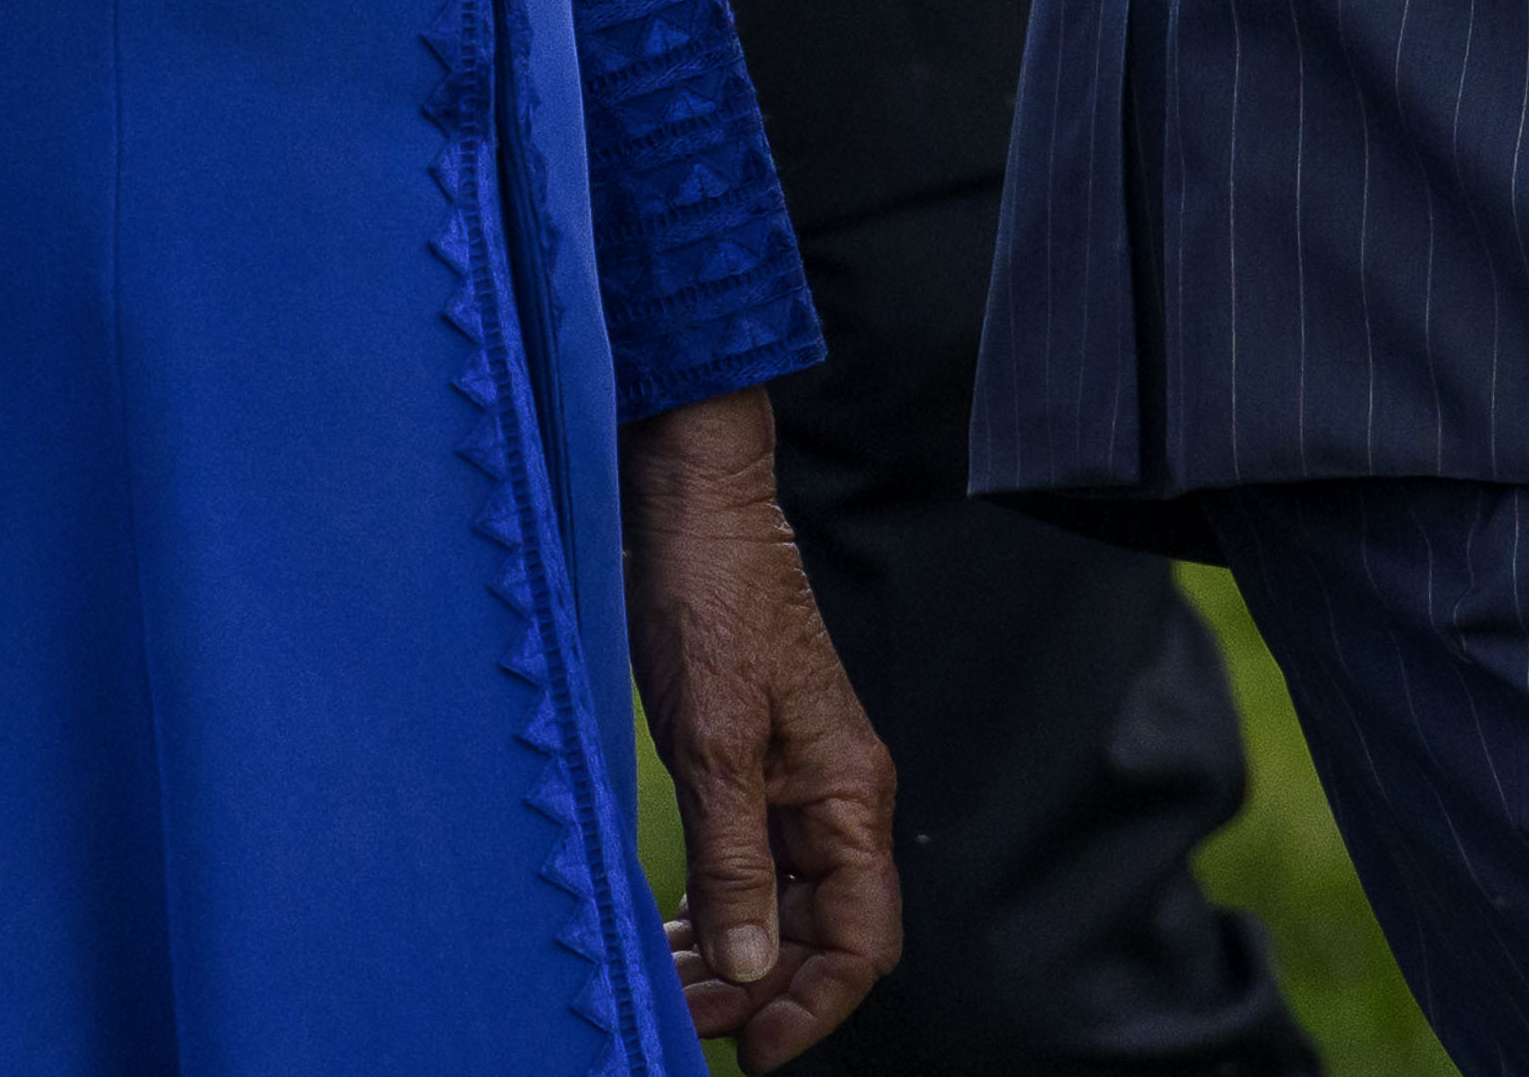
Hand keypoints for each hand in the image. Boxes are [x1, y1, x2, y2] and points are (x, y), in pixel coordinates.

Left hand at [622, 395, 899, 1060]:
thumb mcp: (715, 742)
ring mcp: (793, 782)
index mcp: (847, 795)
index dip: (815, 1006)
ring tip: (667, 985)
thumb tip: (751, 965)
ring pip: (781, 907)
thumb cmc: (713, 603)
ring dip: (733, 958)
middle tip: (683, 1019)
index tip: (754, 1050)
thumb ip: (736, 859)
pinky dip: (715, 912)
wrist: (693, 507)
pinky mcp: (752, 764)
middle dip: (761, 991)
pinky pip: (750, 866)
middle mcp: (832, 798)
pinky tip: (672, 932)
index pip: (861, 939)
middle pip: (821, 934)